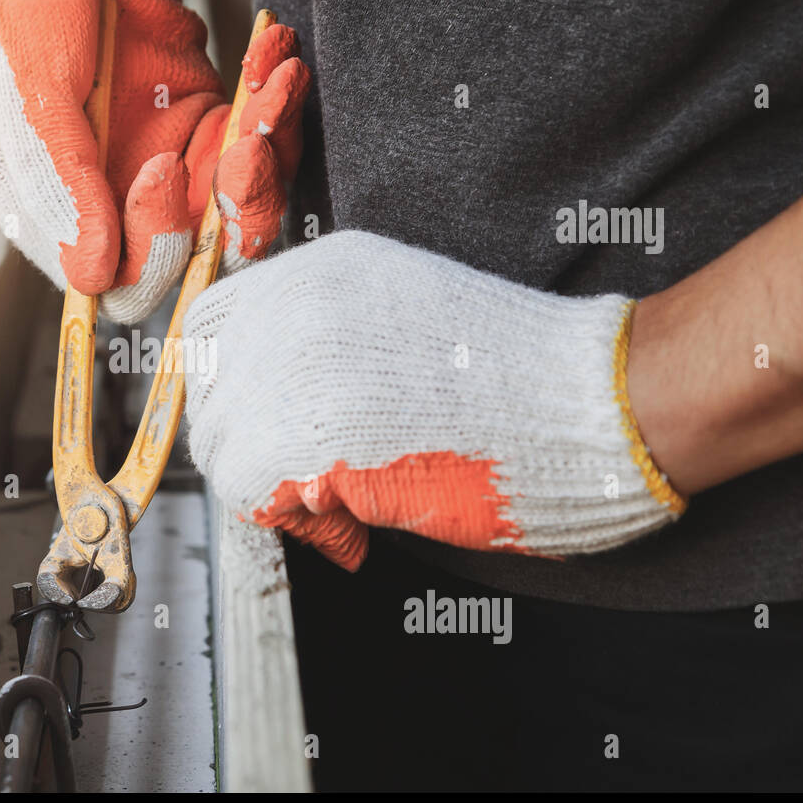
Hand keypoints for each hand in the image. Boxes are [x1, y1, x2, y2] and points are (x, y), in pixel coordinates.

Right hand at [0, 0, 308, 322]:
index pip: (125, 282)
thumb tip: (92, 278)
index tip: (161, 169)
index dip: (155, 247)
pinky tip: (274, 53)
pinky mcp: (209, 122)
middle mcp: (120, 204)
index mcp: (65, 216)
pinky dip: (276, 100)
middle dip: (237, 206)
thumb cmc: (24, 11)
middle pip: (198, 253)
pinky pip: (259, 139)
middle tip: (247, 145)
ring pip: (242, 203)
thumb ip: (65, 188)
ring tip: (277, 79)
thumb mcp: (31, 101)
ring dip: (272, 147)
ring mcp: (170, 163)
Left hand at [182, 231, 686, 569]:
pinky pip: (249, 493)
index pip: (208, 327)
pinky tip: (353, 530)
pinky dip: (297, 526)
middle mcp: (296, 309)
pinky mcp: (313, 435)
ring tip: (341, 505)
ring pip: (221, 449)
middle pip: (206, 394)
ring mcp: (299, 368)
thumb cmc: (519, 373)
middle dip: (247, 449)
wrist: (596, 403)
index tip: (257, 427)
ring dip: (272, 492)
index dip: (224, 389)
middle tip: (306, 481)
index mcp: (318, 272)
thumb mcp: (402, 310)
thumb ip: (321, 339)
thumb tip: (260, 399)